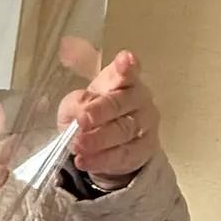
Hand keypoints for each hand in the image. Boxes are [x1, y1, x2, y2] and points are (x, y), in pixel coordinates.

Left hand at [59, 50, 158, 184]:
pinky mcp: (144, 149)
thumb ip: (76, 103)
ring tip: (77, 145)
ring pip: (123, 131)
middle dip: (100, 112)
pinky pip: (123, 155)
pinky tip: (84, 161)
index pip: (127, 71)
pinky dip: (102, 159)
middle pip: (121, 103)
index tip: (126, 60)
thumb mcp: (75, 105)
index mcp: (122, 80)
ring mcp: (145, 124)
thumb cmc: (92, 114)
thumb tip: (80, 111)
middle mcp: (138, 98)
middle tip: (81, 120)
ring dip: (98, 139)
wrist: (109, 146)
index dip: (126, 66)